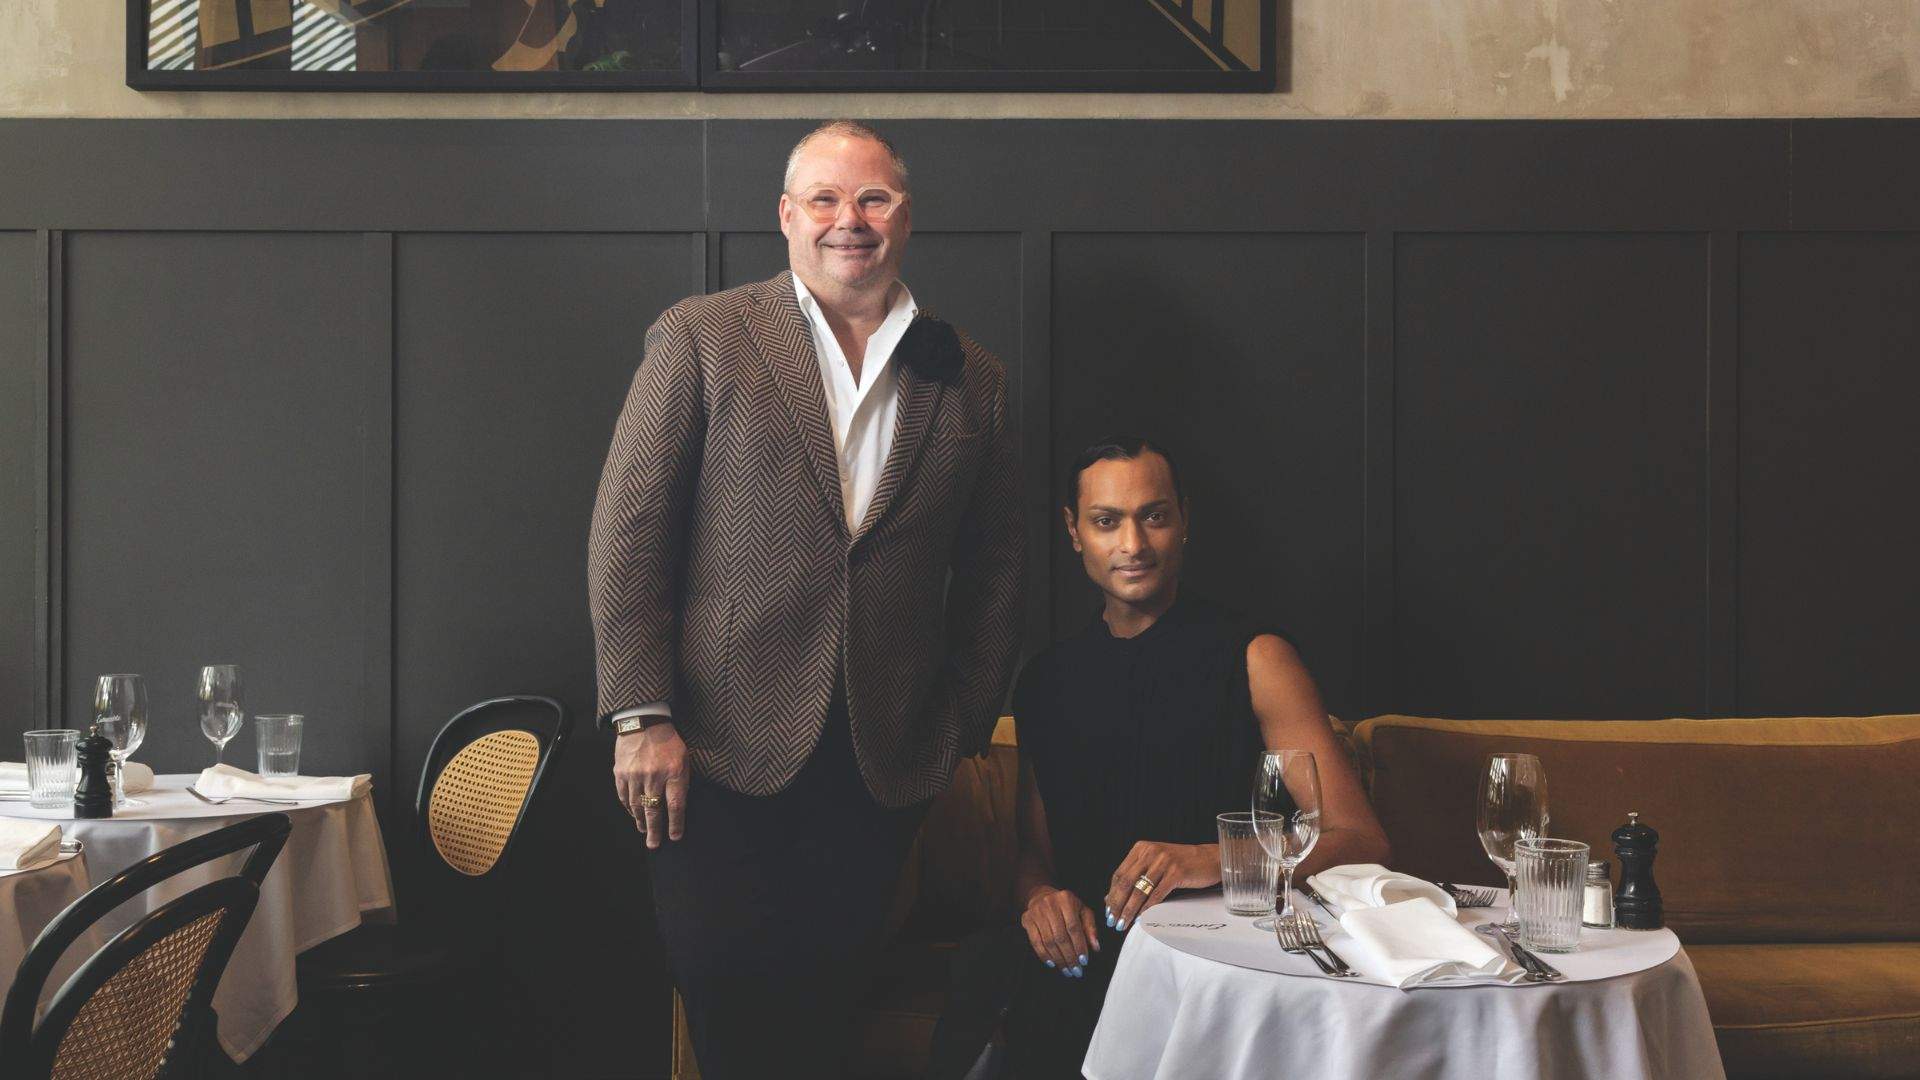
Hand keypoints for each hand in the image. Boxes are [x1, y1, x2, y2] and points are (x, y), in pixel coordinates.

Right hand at [613, 723, 688, 848]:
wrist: (643, 722)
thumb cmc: (668, 742)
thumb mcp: (684, 759)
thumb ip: (681, 782)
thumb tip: (677, 807)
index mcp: (674, 771)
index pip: (675, 805)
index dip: (675, 824)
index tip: (675, 837)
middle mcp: (654, 776)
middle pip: (654, 811)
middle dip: (655, 831)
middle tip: (654, 845)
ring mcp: (635, 775)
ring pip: (637, 806)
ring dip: (640, 821)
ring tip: (644, 830)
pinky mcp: (621, 773)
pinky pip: (624, 796)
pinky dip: (629, 807)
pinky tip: (633, 813)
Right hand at [1019, 886, 1098, 977]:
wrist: (1043, 896)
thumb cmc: (1067, 906)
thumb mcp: (1082, 911)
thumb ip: (1090, 928)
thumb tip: (1096, 947)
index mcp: (1066, 900)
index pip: (1074, 927)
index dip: (1079, 946)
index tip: (1084, 961)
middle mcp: (1050, 904)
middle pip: (1061, 937)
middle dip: (1069, 957)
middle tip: (1076, 970)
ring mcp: (1037, 912)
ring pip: (1048, 941)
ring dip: (1058, 959)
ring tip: (1066, 970)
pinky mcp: (1027, 920)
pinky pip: (1035, 942)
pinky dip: (1044, 955)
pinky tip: (1052, 963)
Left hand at [1104, 841, 1219, 931]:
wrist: (1209, 858)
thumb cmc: (1181, 864)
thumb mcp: (1155, 864)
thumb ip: (1135, 877)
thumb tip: (1111, 898)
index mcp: (1141, 848)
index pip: (1119, 874)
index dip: (1112, 894)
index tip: (1108, 910)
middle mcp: (1150, 852)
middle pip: (1126, 882)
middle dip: (1117, 905)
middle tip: (1112, 921)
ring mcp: (1164, 861)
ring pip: (1139, 891)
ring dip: (1129, 910)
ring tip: (1124, 923)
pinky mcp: (1176, 873)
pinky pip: (1157, 895)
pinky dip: (1147, 909)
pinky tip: (1141, 918)